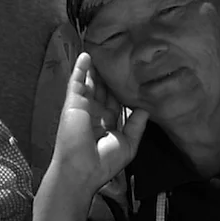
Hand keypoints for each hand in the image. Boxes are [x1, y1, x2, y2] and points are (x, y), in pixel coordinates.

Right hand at [52, 54, 146, 194]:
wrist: (82, 170)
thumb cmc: (104, 162)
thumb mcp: (128, 144)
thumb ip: (136, 125)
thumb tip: (146, 109)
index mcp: (108, 123)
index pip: (117, 101)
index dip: (123, 89)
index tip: (133, 75)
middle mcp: (96, 113)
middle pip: (104, 89)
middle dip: (110, 75)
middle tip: (118, 58)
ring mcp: (84, 107)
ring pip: (91, 83)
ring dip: (95, 68)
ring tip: (102, 51)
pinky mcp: (73, 103)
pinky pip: (77, 82)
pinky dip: (80, 69)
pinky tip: (86, 55)